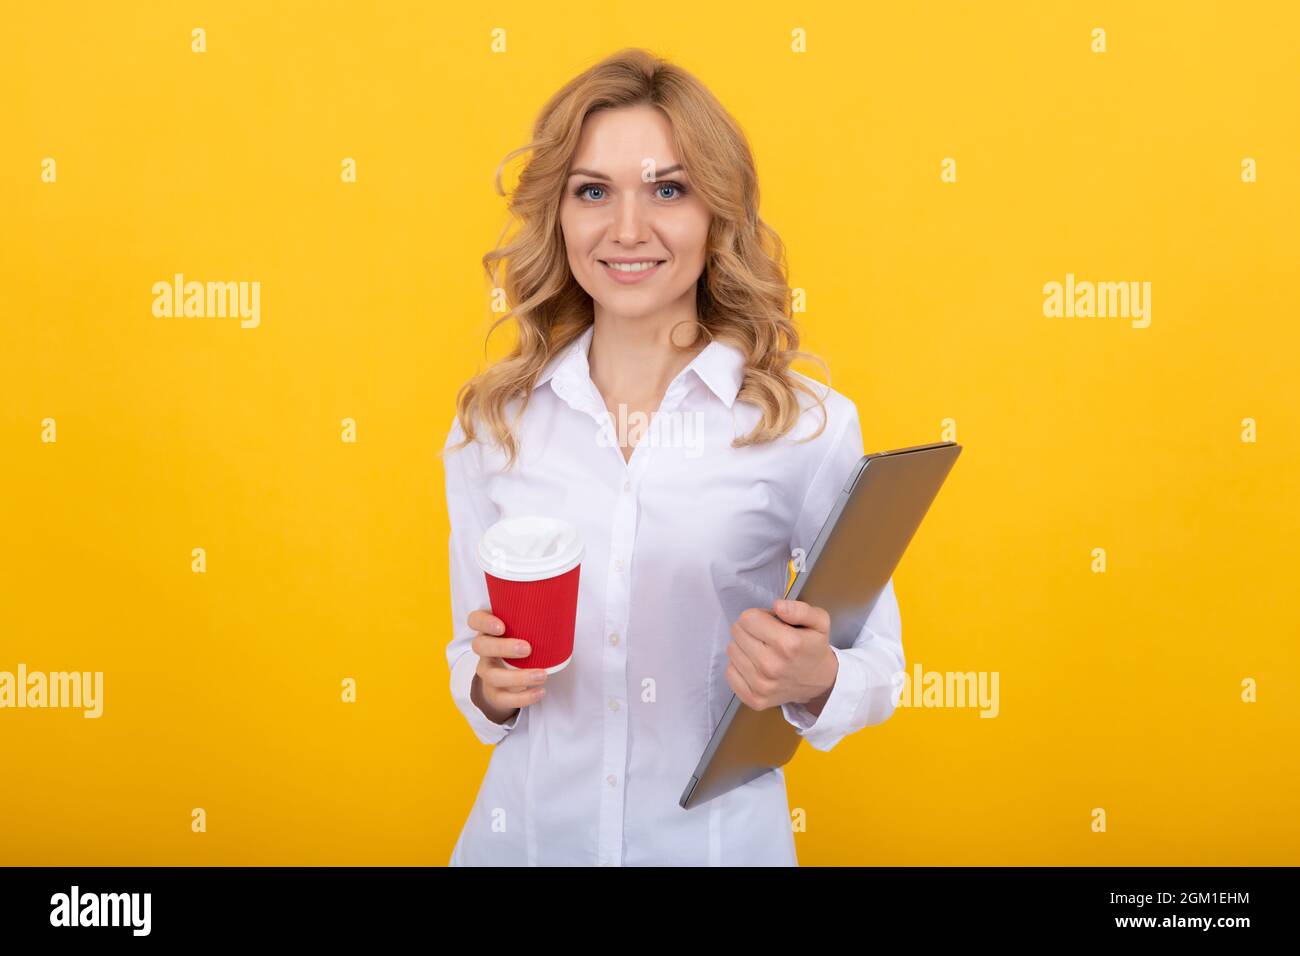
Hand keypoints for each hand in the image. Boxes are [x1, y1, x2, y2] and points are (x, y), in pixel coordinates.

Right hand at [467, 608, 547, 724]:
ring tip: (542, 675)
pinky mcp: (494, 693)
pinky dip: (523, 697)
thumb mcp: (523, 630)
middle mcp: (483, 650)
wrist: (505, 680)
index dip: (484, 622)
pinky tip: (540, 691)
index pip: (475, 620)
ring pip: (492, 676)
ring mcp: (487, 672)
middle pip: (480, 646)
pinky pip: (503, 698)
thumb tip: (566, 606)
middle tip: (528, 649)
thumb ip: (535, 620)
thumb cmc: (520, 644)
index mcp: (489, 630)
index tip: (502, 626)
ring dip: (518, 676)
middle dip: (503, 648)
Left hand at [725, 599, 837, 712]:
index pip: (748, 618)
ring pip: (731, 650)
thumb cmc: (814, 648)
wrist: (820, 682)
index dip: (759, 616)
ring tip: (762, 650)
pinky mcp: (753, 698)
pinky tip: (755, 665)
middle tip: (767, 637)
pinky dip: (740, 666)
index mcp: (788, 644)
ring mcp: (761, 685)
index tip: (771, 623)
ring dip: (744, 647)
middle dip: (750, 629)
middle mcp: (772, 666)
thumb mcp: (819, 621)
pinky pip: (730, 672)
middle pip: (737, 632)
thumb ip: (800, 609)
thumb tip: (778, 605)